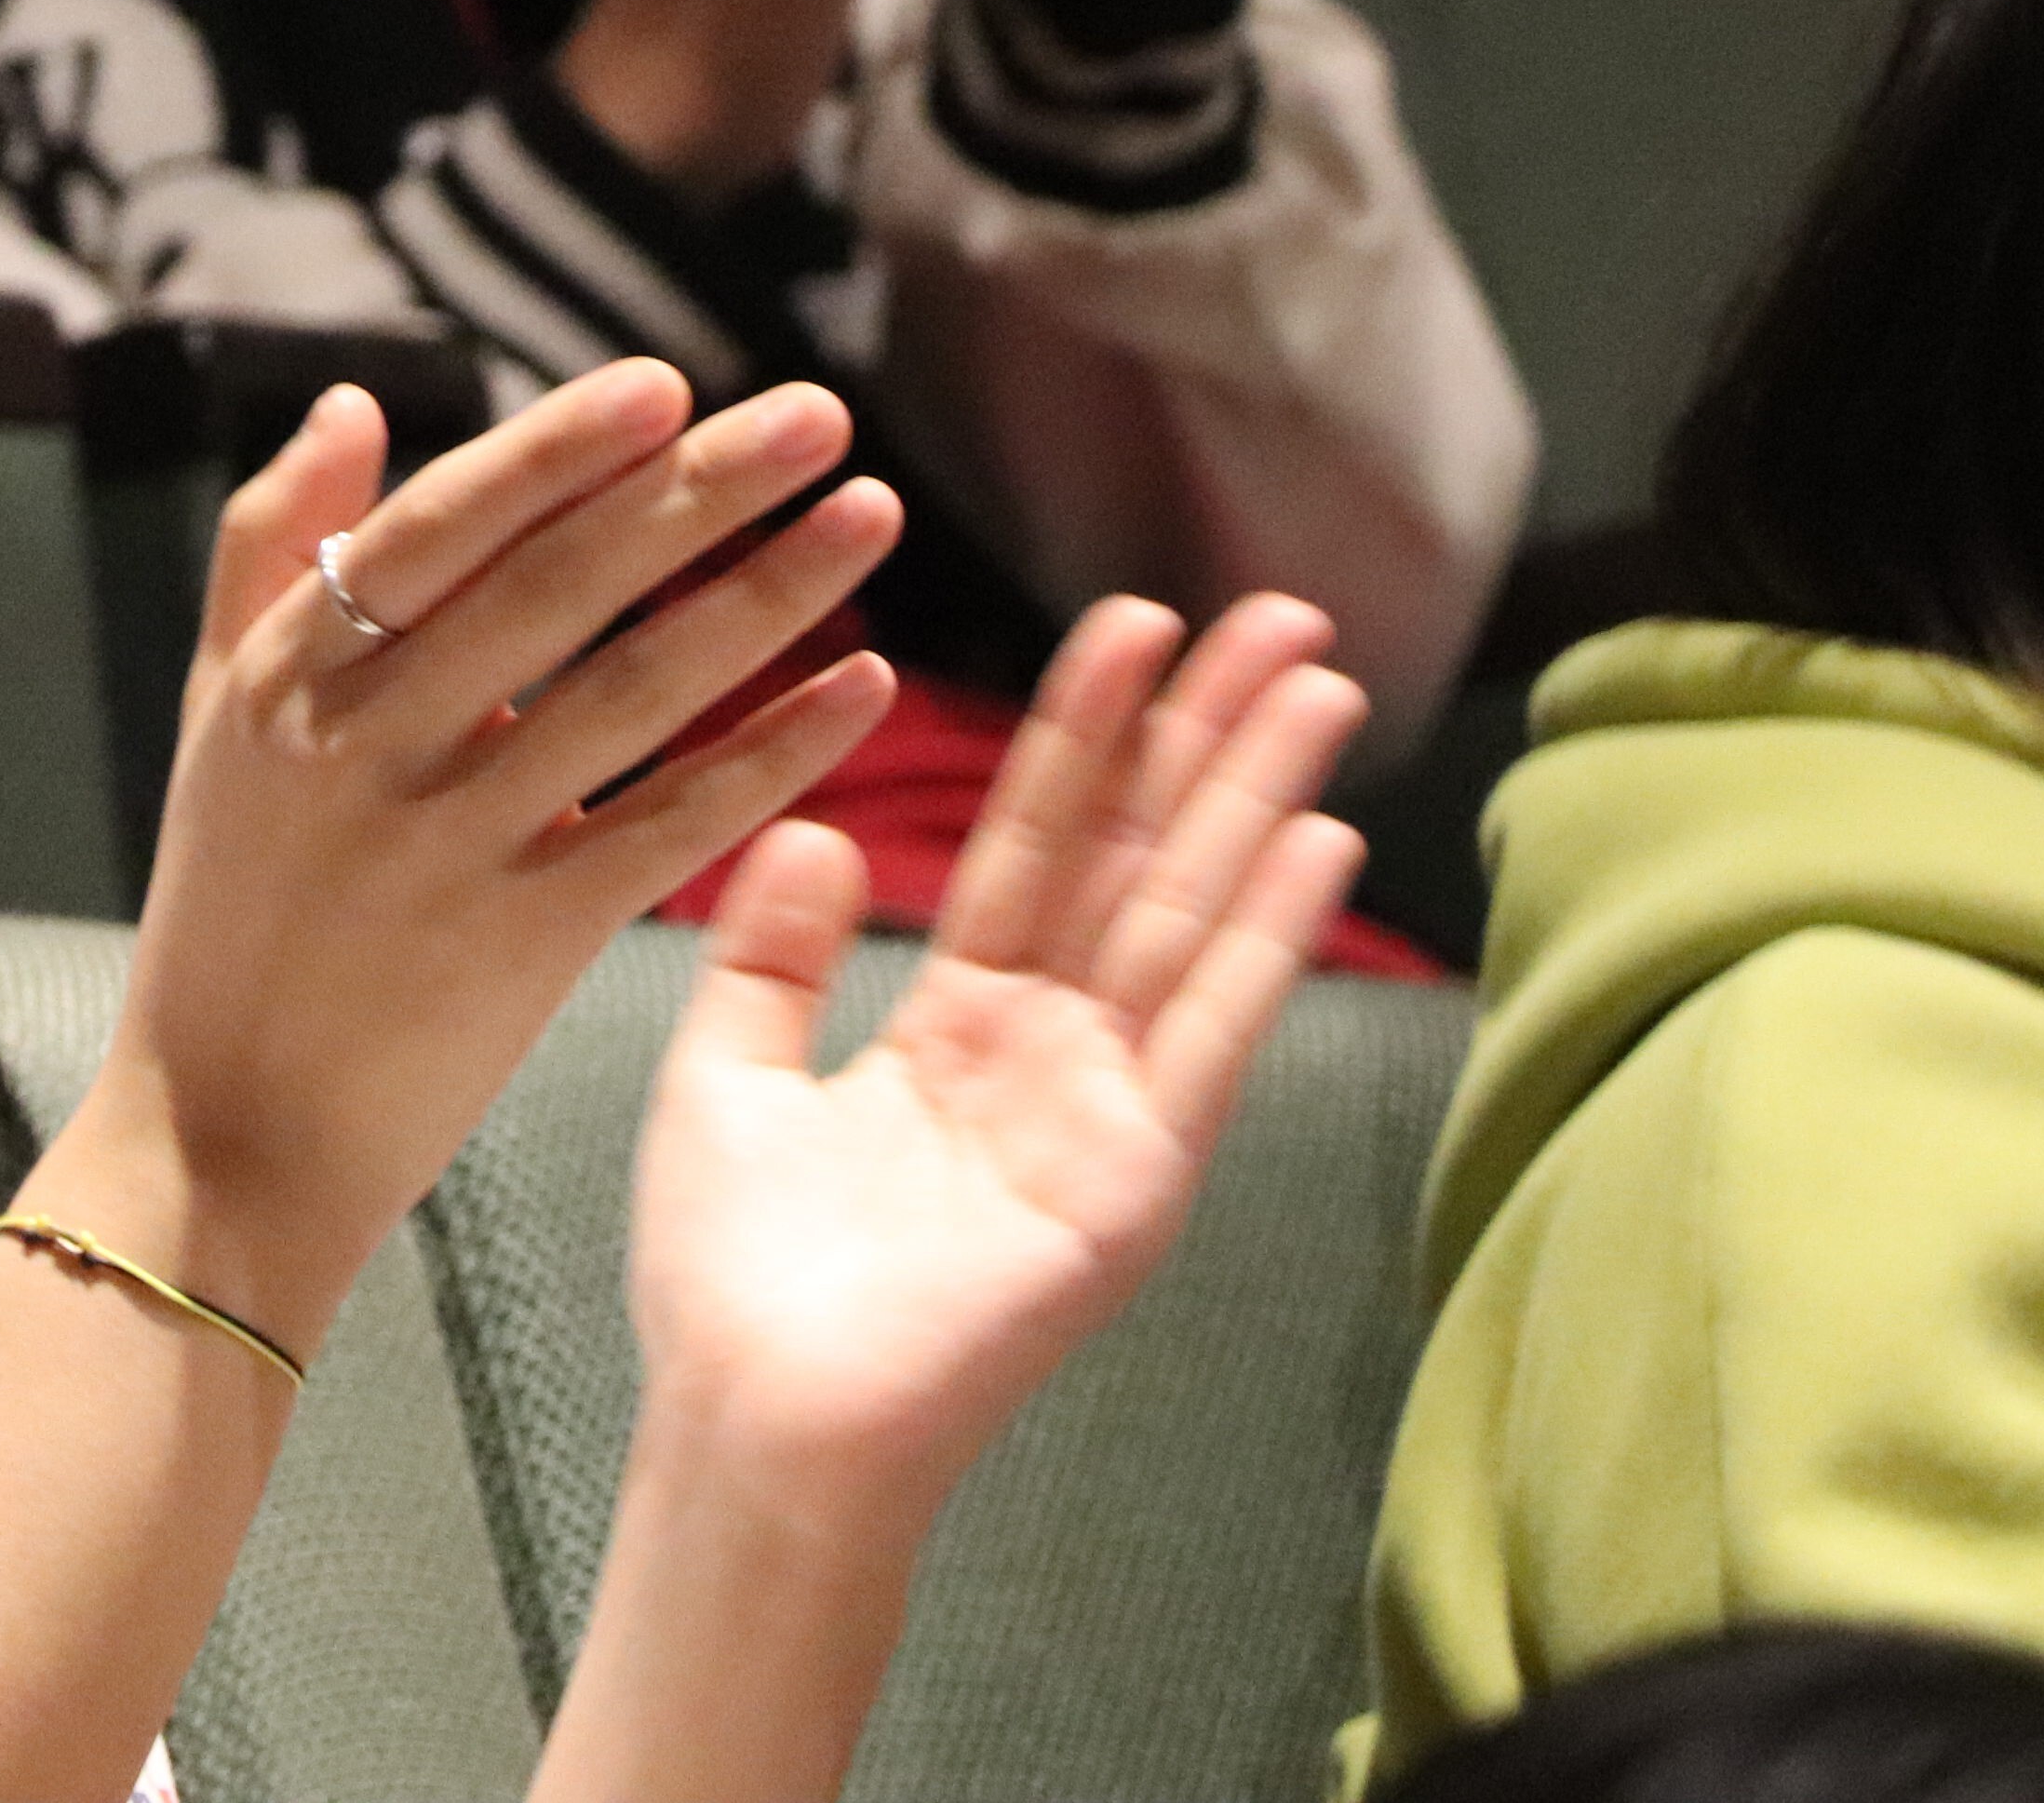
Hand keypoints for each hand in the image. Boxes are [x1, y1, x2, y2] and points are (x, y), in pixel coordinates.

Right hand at [45, 358, 907, 1355]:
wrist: (221, 1139)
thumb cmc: (231, 912)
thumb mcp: (217, 716)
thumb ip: (272, 551)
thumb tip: (358, 404)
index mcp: (289, 676)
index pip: (441, 529)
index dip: (555, 451)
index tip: (667, 384)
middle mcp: (366, 747)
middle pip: (558, 588)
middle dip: (698, 489)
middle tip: (818, 416)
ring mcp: (449, 848)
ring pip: (635, 694)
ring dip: (767, 596)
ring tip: (869, 517)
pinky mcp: (521, 947)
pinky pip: (672, 827)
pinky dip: (773, 753)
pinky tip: (863, 689)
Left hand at [621, 594, 1367, 1520]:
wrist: (752, 1426)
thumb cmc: (731, 1284)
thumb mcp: (723, 1075)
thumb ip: (771, 953)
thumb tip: (812, 830)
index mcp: (956, 1028)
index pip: (1036, 844)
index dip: (1087, 734)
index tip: (1136, 623)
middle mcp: (1047, 1057)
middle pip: (1141, 861)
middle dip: (1209, 738)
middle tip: (1279, 616)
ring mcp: (1102, 1115)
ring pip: (1189, 919)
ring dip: (1260, 801)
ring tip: (1320, 685)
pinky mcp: (1134, 1180)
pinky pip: (1206, 1034)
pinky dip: (1263, 937)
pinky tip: (1317, 840)